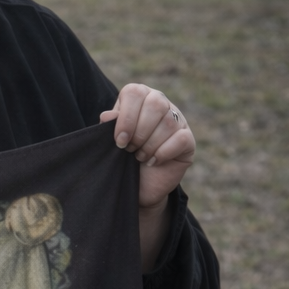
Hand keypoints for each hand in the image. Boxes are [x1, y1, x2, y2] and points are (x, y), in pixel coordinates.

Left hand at [100, 83, 195, 271]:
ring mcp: (176, 123)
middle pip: (153, 103)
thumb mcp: (101, 151)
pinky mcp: (188, 143)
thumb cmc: (112, 170)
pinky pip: (179, 140)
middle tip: (128, 152)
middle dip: (136, 132)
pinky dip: (164, 154)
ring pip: (166, 122)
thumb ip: (101, 133)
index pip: (134, 92)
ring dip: (148, 146)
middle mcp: (159, 106)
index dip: (125, 116)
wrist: (131, 196)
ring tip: (140, 160)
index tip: (115, 142)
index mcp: (135, 101)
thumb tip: (102, 119)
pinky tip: (154, 164)